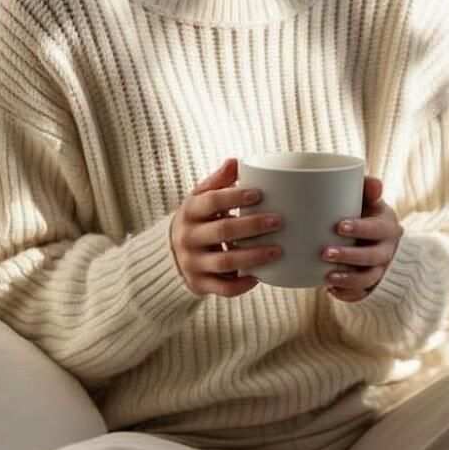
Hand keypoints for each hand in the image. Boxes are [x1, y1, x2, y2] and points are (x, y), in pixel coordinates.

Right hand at [170, 157, 285, 297]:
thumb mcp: (200, 198)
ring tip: (278, 250)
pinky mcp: (199, 284)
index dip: (234, 197)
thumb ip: (218, 181)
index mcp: (190, 211)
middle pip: (222, 231)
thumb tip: (237, 161)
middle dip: (252, 226)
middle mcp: (188, 237)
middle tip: (279, 221)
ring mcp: (193, 262)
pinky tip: (260, 277)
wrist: (169, 253)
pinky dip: (242, 285)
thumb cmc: (197, 219)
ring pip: (225, 261)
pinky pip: (223, 288)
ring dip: (253, 256)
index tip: (258, 194)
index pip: (211, 201)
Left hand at [321, 175, 401, 301]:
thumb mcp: (367, 198)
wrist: (373, 236)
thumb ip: (367, 188)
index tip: (338, 226)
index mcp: (386, 225)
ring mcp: (381, 268)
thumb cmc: (363, 211)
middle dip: (349, 256)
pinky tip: (331, 290)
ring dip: (349, 279)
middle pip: (373, 257)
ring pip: (369, 278)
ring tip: (327, 277)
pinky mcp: (372, 284)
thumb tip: (376, 184)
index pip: (378, 229)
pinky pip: (363, 294)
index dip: (360, 229)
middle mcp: (387, 248)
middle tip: (324, 253)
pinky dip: (348, 294)